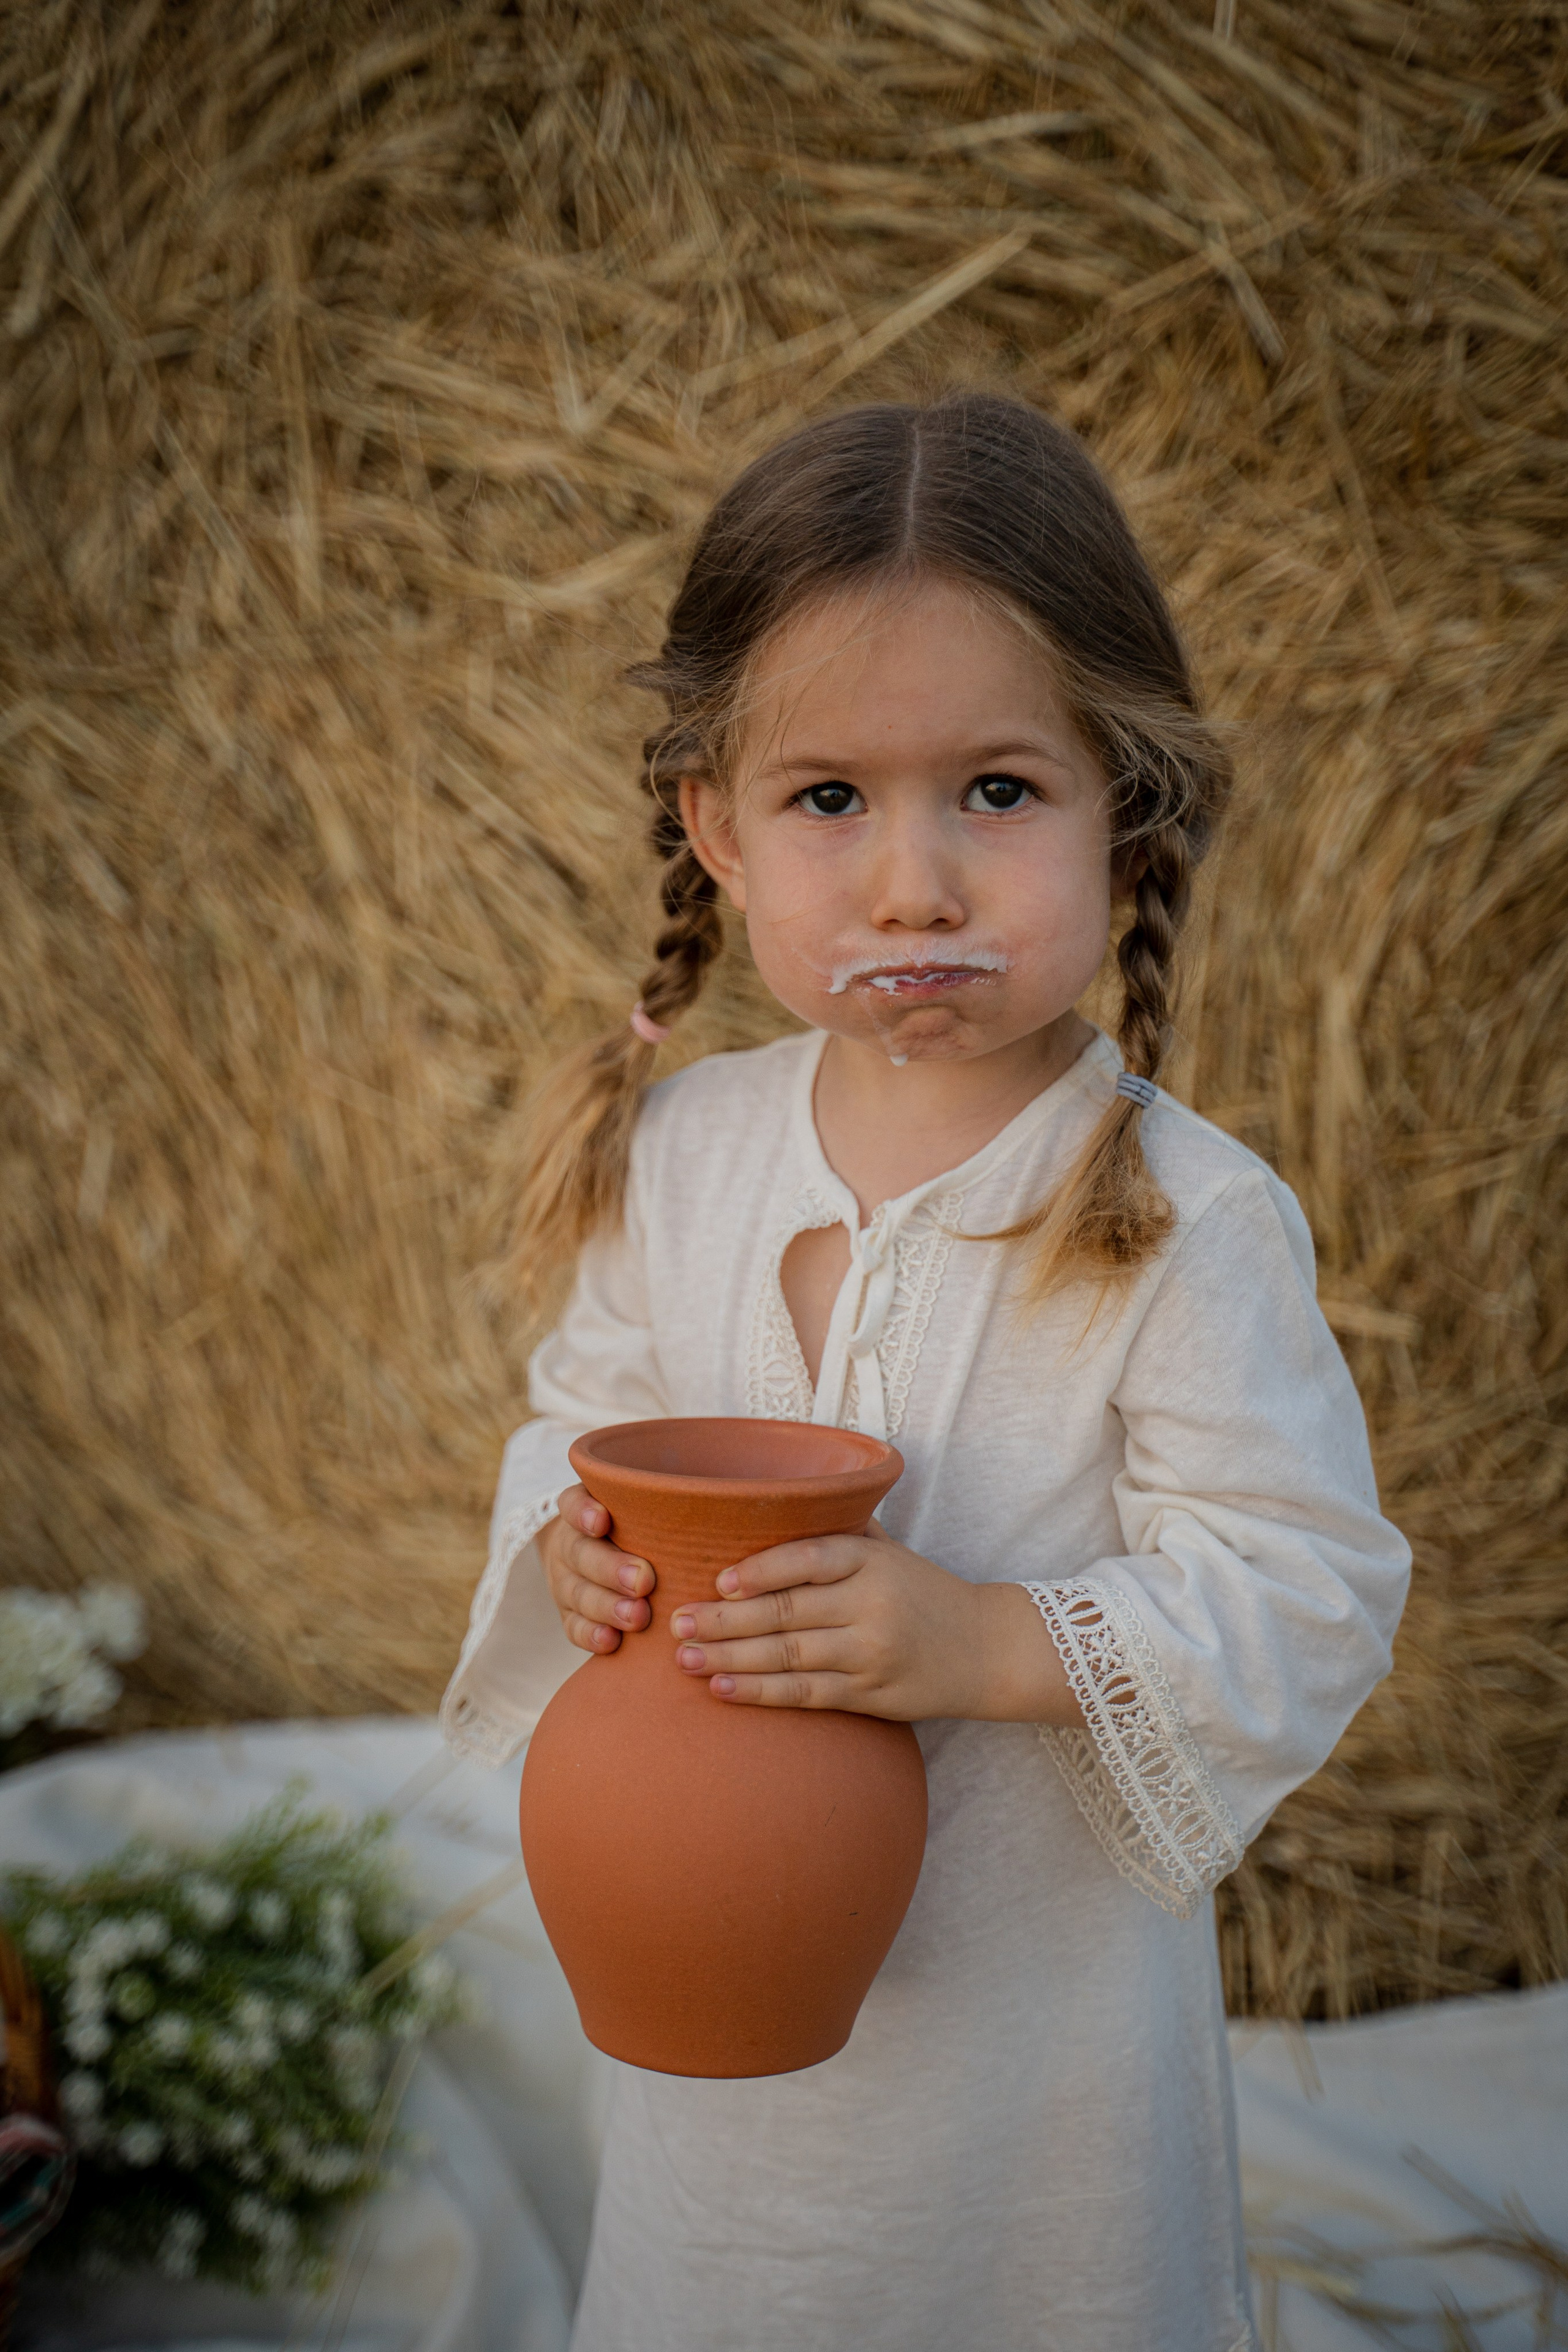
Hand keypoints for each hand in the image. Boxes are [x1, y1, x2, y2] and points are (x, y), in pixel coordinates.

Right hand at [538, 1484, 654, 1654]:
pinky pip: (573, 1627)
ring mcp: (566, 1582)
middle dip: (611, 1569)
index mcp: (583, 1510)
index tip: (603, 1520)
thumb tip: (708, 1507)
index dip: (584, 1512)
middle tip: (643, 1581)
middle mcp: (570, 1544)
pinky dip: (592, 1635)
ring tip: (637, 1616)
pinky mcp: (570, 1615)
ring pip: (578, 1593)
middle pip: (581, 1553)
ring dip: (608, 1606)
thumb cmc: (632, 1528)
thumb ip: (659, 1506)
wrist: (591, 1559)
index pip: (574, 1503)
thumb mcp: (638, 1510)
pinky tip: (611, 1641)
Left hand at [668, 1520, 1082, 1725]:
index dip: (762, 1570)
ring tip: (684, 1658)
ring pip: (789, 1657)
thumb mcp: (890, 1551)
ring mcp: (871, 1653)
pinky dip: (760, 1694)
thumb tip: (768, 1500)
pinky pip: (806, 1696)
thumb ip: (839, 1530)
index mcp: (873, 1562)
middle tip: (676, 1622)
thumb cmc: (923, 1592)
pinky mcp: (870, 1696)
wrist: (986, 1650)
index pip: (811, 1559)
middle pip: (788, 1612)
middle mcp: (872, 1606)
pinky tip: (721, 1689)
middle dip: (726, 1620)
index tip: (718, 1579)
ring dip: (730, 1659)